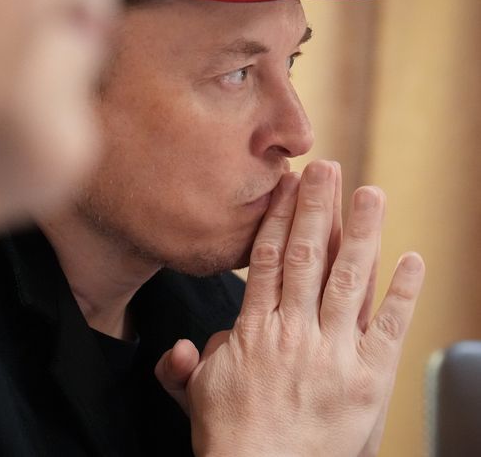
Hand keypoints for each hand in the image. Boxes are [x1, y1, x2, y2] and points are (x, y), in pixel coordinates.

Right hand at [180, 161, 424, 456]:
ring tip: (372, 193)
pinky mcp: (368, 381)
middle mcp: (294, 333)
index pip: (270, 260)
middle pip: (310, 256)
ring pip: (350, 280)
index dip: (280, 218)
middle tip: (328, 167)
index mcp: (254, 331)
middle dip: (319, 207)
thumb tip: (186, 344)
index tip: (288, 185)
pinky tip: (411, 260)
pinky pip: (388, 328)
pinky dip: (402, 293)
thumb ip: (189, 362)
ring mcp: (333, 354)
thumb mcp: (196, 395)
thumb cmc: (232, 442)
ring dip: (363, 233)